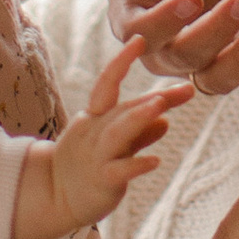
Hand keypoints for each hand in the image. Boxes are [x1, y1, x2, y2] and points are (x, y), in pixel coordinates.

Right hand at [20, 10, 194, 238]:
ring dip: (139, 117)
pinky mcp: (100, 181)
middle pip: (124, 109)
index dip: (121, 61)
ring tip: (160, 106)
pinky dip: (136, 165)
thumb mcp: (112, 145)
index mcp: (95, 117)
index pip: (106, 83)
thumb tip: (164, 120)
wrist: (52, 198)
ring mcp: (96, 156)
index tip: (140, 39)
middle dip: (154, 98)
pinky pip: (118, 171)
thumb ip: (138, 132)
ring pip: (117, 133)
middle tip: (186, 89)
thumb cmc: (86, 167)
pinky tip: (155, 161)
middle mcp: (94, 132)